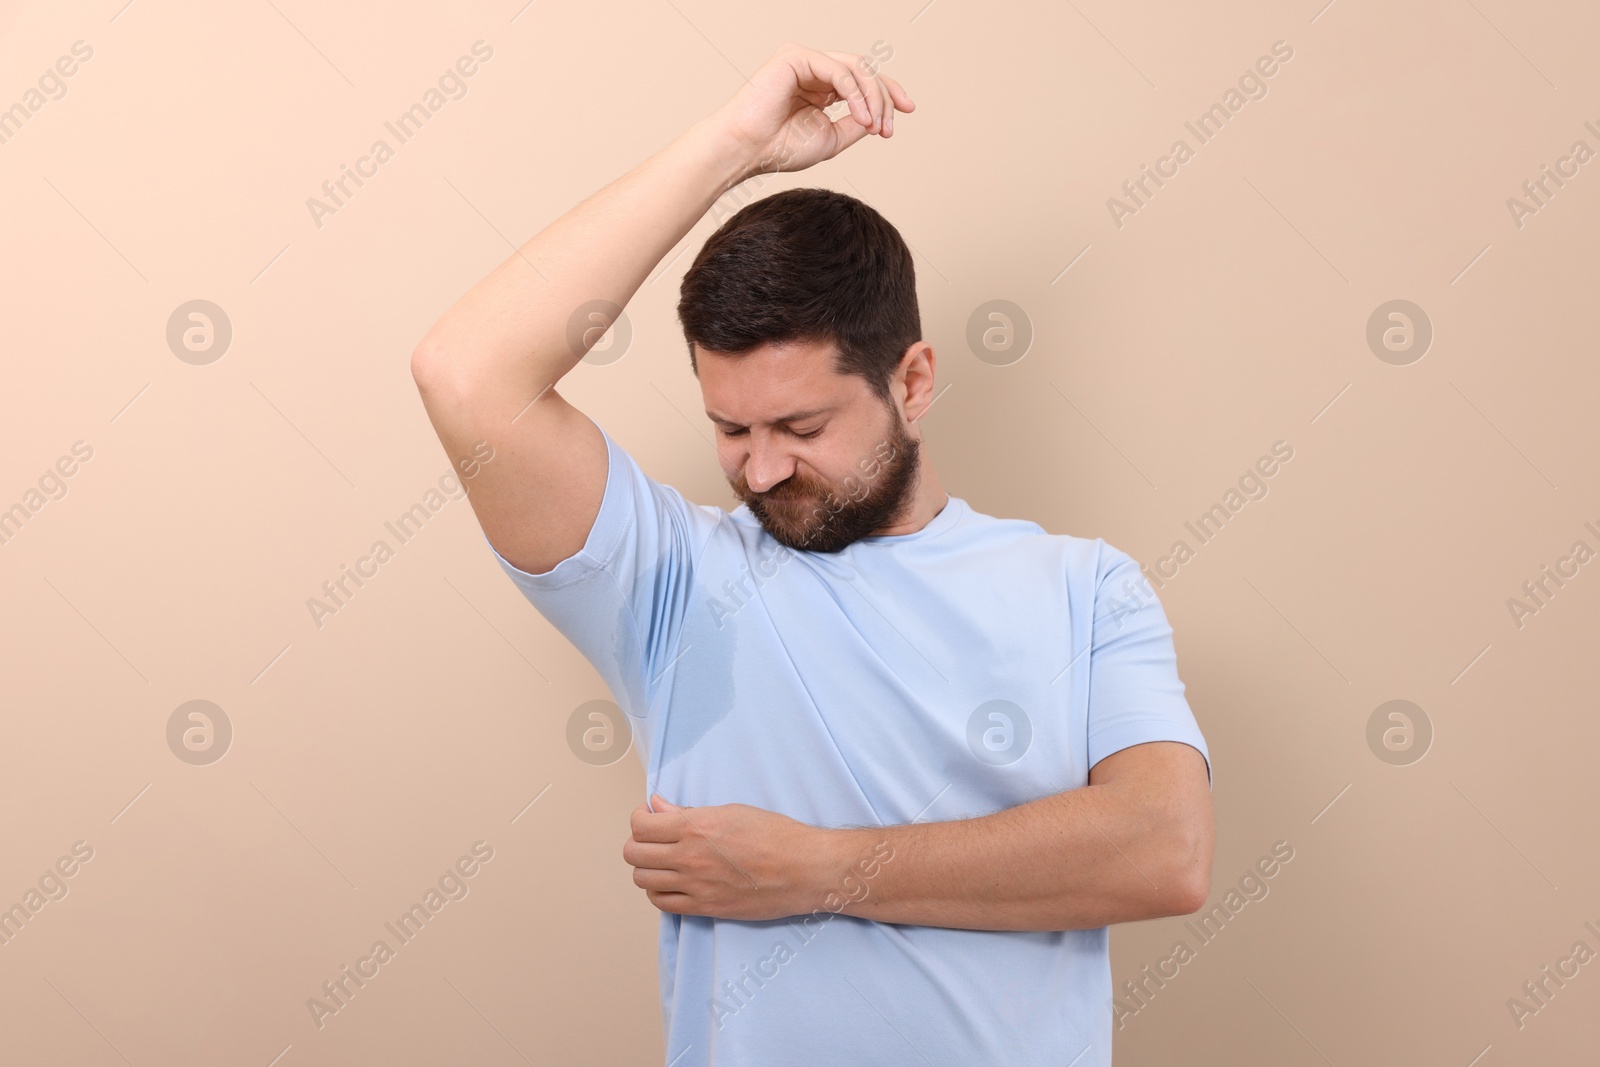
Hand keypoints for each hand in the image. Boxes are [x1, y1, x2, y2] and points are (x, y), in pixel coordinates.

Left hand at [622, 794, 830, 919]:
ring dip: (647, 869)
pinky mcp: (705, 908)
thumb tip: (657, 807)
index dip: (638, 820)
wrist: (803, 869)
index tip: (647, 817)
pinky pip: (663, 904)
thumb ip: (687, 813)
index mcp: (695, 828)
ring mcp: (696, 887)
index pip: (641, 827)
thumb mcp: (730, 812)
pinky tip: (672, 882)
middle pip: (635, 855)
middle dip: (638, 844)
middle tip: (652, 839)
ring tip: (662, 861)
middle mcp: (689, 858)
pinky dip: (659, 892)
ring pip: (643, 881)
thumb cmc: (775, 834)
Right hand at [711, 42, 914, 178]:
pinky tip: (861, 116)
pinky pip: (838, 70)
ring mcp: (805, 60)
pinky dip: (855, 93)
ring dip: (872, 97)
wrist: (749, 150)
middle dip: (884, 97)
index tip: (908, 111)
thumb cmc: (780, 149)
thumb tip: (881, 115)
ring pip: (856, 68)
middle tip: (888, 127)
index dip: (888, 94)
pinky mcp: (796, 56)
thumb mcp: (832, 139)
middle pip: (865, 72)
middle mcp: (814, 71)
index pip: (863, 82)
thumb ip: (857, 124)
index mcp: (822, 89)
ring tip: (875, 125)